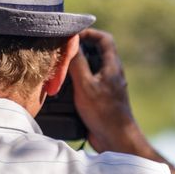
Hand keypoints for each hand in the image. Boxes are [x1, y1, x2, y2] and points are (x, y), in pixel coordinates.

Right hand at [68, 28, 147, 153]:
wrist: (116, 140)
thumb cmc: (104, 112)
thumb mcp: (86, 85)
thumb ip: (78, 63)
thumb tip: (71, 42)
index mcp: (112, 66)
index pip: (104, 39)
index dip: (89, 33)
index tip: (72, 35)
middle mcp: (111, 75)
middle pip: (96, 53)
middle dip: (79, 49)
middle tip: (61, 51)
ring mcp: (106, 88)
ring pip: (91, 69)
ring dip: (76, 67)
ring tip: (59, 67)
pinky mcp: (100, 100)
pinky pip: (88, 85)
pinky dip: (76, 82)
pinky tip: (62, 88)